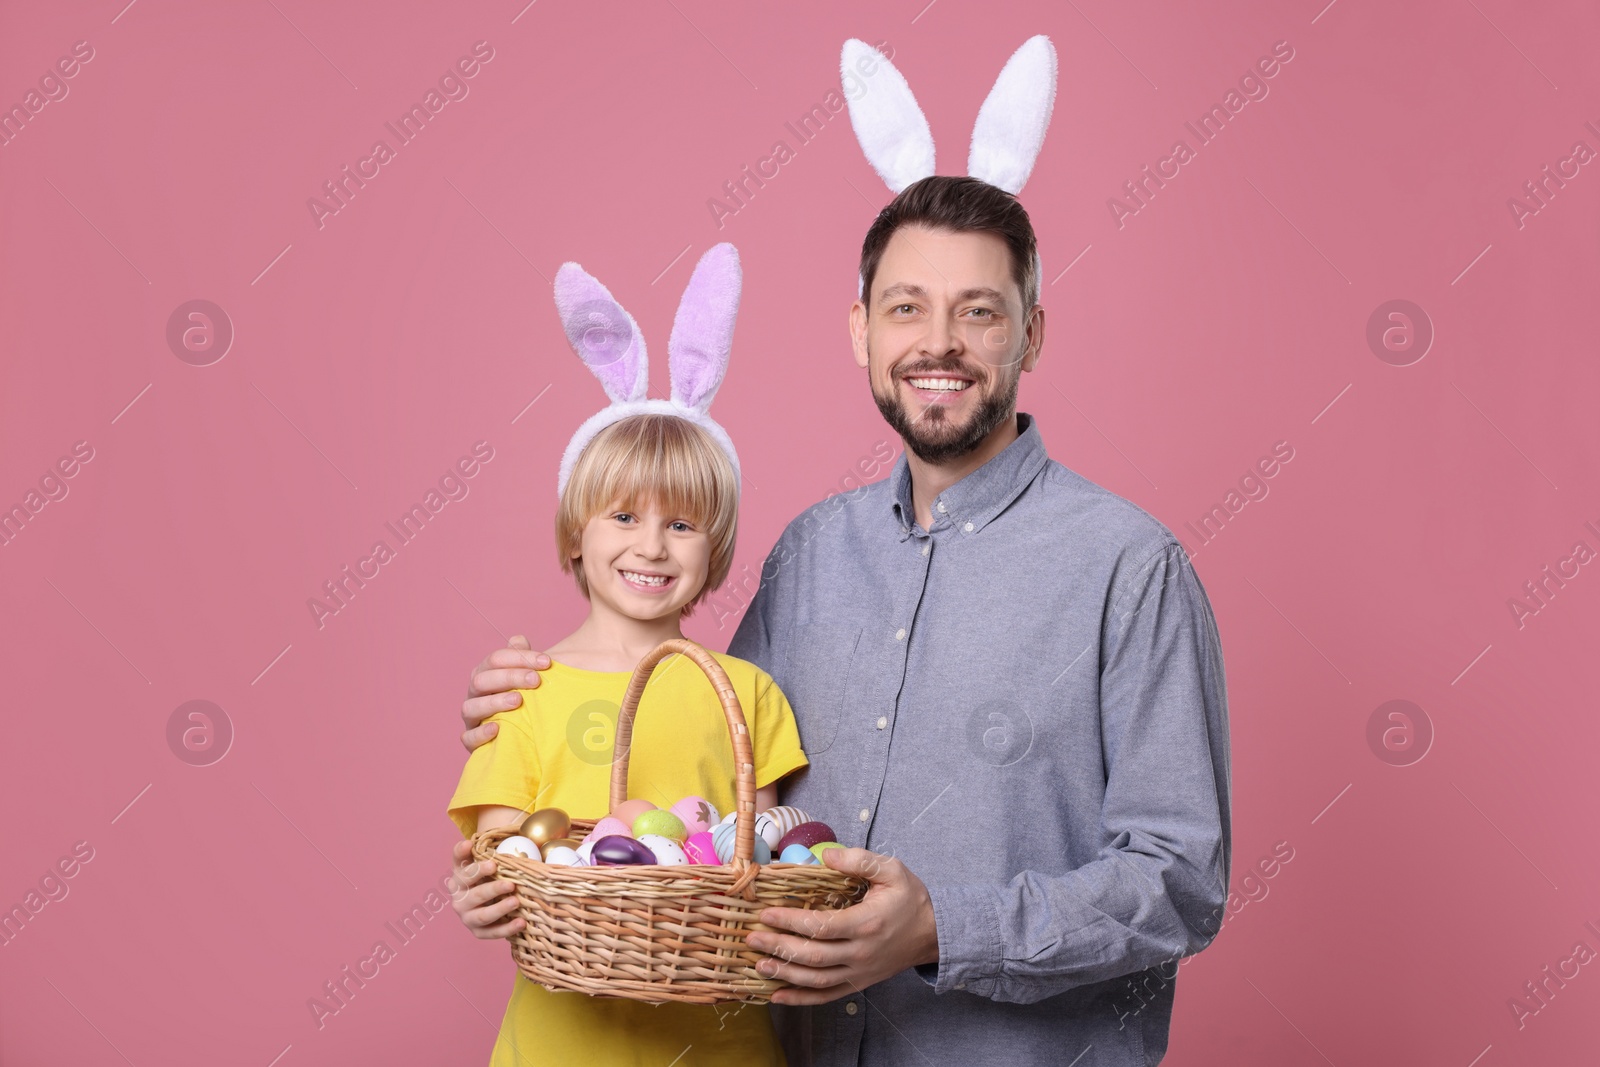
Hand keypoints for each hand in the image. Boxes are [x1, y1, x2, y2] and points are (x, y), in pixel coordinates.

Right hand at [448, 838, 525, 938]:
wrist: (488, 898)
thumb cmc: (489, 873)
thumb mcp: (485, 858)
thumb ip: (485, 847)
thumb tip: (484, 838)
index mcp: (459, 876)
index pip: (461, 868)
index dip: (471, 863)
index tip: (488, 859)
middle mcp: (459, 898)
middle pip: (473, 894)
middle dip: (491, 889)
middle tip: (510, 883)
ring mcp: (468, 917)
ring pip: (482, 916)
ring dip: (499, 909)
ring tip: (516, 901)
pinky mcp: (479, 932)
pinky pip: (492, 933)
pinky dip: (507, 930)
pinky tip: (521, 922)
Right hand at [462, 635, 549, 750]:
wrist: (519, 731)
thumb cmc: (524, 697)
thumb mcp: (525, 676)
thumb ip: (521, 658)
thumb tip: (519, 640)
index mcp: (485, 673)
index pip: (495, 659)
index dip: (520, 657)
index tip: (547, 662)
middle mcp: (474, 693)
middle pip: (482, 680)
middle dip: (510, 677)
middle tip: (536, 680)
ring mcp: (471, 717)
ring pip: (471, 707)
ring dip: (495, 702)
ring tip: (518, 701)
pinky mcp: (471, 740)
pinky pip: (468, 737)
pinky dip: (480, 733)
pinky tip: (497, 728)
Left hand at [746, 849, 938, 1004]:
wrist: (933, 934)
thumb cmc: (910, 898)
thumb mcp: (892, 870)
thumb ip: (859, 860)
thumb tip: (826, 855)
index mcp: (866, 923)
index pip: (821, 927)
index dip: (790, 922)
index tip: (766, 914)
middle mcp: (860, 953)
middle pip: (812, 956)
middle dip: (778, 948)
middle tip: (752, 938)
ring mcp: (859, 972)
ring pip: (815, 980)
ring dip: (784, 975)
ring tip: (758, 965)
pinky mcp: (858, 984)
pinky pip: (826, 996)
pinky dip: (800, 999)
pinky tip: (777, 996)